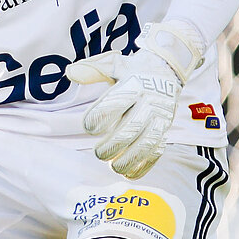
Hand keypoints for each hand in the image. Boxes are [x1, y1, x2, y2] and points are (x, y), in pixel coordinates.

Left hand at [67, 20, 206, 178]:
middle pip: (132, 127)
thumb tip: (70, 72)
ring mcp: (160, 117)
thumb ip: (92, 70)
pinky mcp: (165, 129)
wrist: (167, 71)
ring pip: (147, 143)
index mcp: (134, 84)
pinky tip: (130, 173)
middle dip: (113, 145)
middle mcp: (149, 101)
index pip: (116, 103)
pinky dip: (145, 165)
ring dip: (130, 159)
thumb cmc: (133, 70)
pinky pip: (158, 150)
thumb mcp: (114, 64)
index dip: (99, 117)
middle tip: (98, 153)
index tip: (88, 127)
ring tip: (114, 167)